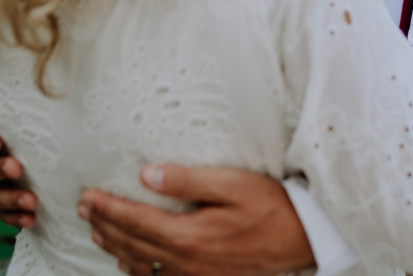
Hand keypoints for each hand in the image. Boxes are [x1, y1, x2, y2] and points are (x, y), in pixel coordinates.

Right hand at [0, 138, 36, 228]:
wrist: (29, 172)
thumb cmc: (30, 145)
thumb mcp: (24, 137)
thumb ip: (23, 130)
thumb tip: (41, 99)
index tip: (2, 140)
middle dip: (0, 169)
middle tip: (16, 167)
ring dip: (13, 199)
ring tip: (32, 201)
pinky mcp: (3, 208)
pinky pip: (5, 216)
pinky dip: (17, 218)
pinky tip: (31, 219)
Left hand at [78, 165, 315, 275]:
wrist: (301, 239)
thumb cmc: (270, 205)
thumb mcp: (231, 183)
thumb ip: (188, 180)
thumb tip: (148, 173)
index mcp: (190, 234)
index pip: (136, 220)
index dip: (109, 208)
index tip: (88, 196)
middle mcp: (187, 261)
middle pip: (134, 244)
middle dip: (106, 225)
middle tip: (85, 209)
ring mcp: (195, 275)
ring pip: (143, 264)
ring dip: (116, 246)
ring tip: (98, 231)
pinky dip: (138, 269)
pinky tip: (130, 262)